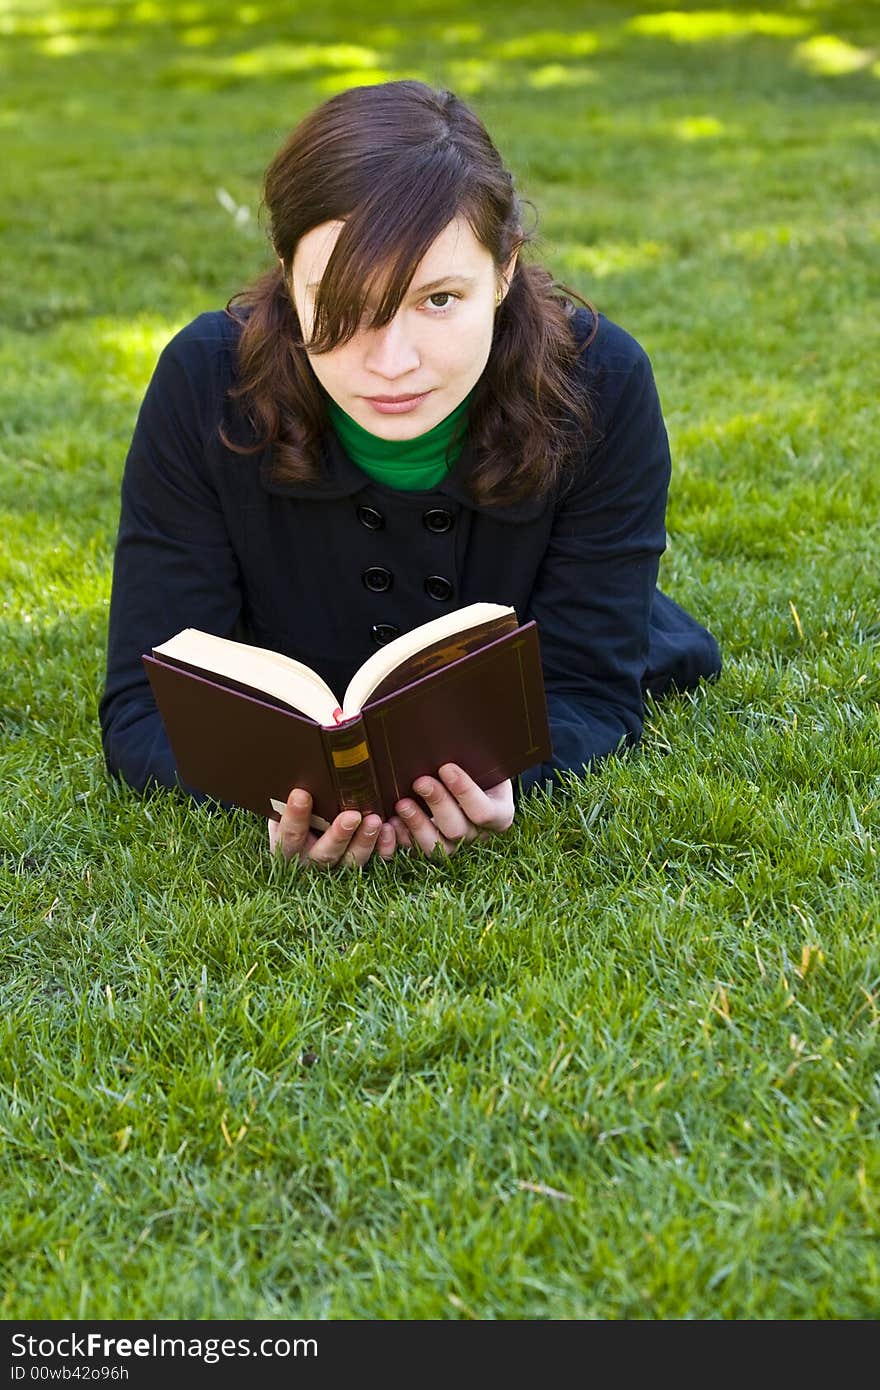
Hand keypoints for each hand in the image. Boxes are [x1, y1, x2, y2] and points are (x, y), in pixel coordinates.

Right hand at [268, 787, 397, 868]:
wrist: (303, 838)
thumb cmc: (295, 816)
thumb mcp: (285, 812)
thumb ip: (288, 801)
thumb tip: (296, 776)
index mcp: (288, 849)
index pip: (290, 835)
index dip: (295, 816)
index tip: (300, 794)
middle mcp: (311, 862)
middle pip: (325, 854)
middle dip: (339, 835)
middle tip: (352, 816)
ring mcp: (336, 867)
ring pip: (352, 861)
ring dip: (365, 841)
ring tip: (375, 821)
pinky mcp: (357, 863)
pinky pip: (374, 862)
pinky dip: (383, 847)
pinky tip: (389, 829)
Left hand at [391, 763, 514, 857]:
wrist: (472, 779)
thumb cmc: (479, 766)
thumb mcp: (485, 760)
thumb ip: (474, 756)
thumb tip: (449, 734)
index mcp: (500, 814)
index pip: (484, 811)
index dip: (465, 792)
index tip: (446, 767)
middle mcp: (478, 834)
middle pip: (458, 830)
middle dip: (437, 803)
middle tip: (420, 781)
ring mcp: (455, 844)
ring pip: (437, 846)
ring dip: (417, 824)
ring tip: (402, 803)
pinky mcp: (432, 847)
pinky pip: (415, 850)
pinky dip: (402, 838)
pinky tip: (391, 822)